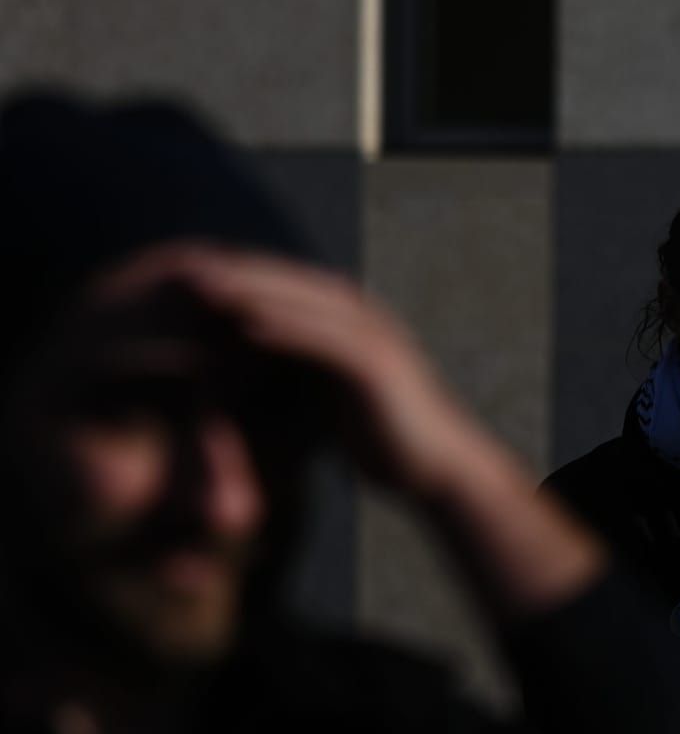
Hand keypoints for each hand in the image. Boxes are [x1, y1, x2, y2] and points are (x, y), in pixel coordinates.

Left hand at [132, 244, 602, 618]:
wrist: (439, 470)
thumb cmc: (385, 440)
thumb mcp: (336, 400)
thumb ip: (306, 376)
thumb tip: (260, 375)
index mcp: (356, 324)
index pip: (293, 289)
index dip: (245, 278)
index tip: (192, 275)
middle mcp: (367, 320)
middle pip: (295, 284)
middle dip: (242, 272)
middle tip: (185, 263)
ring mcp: (375, 339)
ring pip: (306, 303)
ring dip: (254, 291)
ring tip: (205, 286)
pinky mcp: (376, 365)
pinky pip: (323, 339)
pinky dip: (285, 328)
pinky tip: (245, 324)